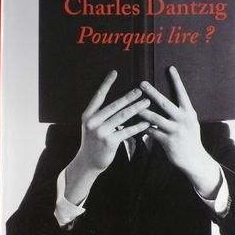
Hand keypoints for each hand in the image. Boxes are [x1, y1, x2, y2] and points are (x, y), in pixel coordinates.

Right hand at [64, 70, 149, 203]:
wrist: (87, 162)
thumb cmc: (93, 142)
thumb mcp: (91, 126)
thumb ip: (101, 115)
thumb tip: (119, 103)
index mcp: (88, 115)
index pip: (98, 96)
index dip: (106, 84)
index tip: (114, 72)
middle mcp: (93, 122)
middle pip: (114, 105)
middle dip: (129, 97)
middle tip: (140, 90)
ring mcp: (100, 132)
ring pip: (122, 117)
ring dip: (136, 109)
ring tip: (147, 103)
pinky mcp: (109, 142)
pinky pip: (127, 131)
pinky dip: (138, 127)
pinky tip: (146, 122)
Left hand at [138, 66, 221, 198]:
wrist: (194, 159)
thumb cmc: (190, 138)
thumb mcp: (190, 122)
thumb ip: (181, 111)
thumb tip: (169, 100)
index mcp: (189, 112)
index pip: (182, 93)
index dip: (176, 80)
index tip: (170, 68)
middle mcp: (183, 120)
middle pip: (165, 103)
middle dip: (153, 93)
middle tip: (142, 83)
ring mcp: (175, 131)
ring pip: (155, 118)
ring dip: (142, 111)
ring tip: (132, 104)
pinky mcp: (168, 142)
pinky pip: (152, 132)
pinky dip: (142, 127)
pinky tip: (133, 124)